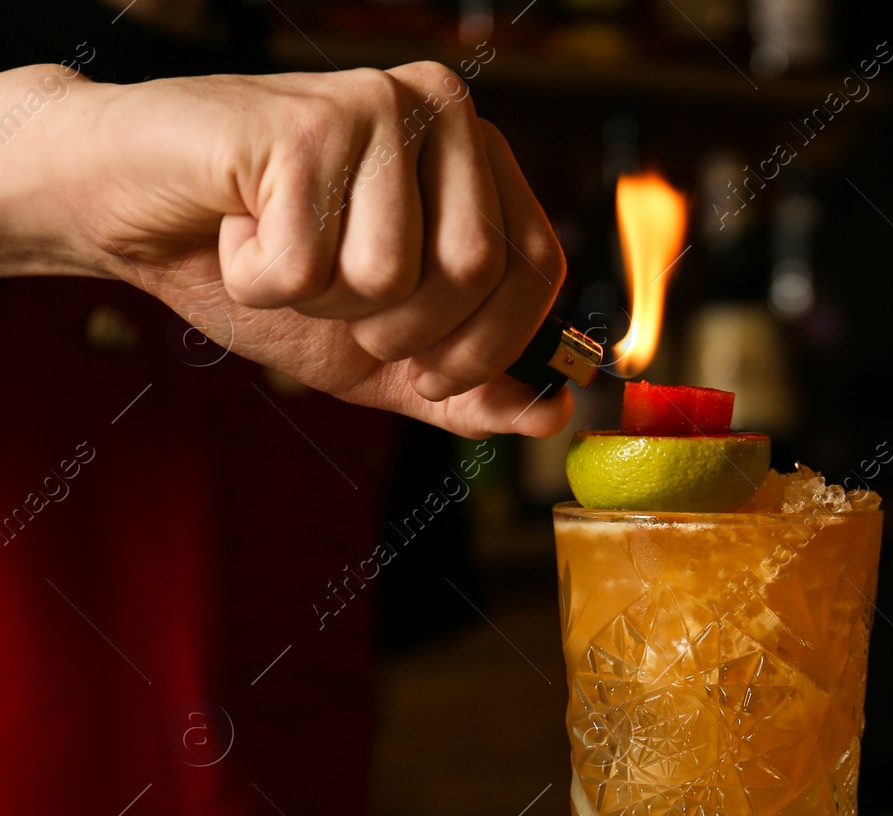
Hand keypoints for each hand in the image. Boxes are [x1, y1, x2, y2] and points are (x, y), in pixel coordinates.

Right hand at [17, 61, 569, 438]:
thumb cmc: (261, 268)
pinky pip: (307, 264)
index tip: (431, 376)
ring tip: (278, 250)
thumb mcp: (379, 351)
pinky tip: (235, 229)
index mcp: (476, 155)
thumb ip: (467, 388)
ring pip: (389, 274)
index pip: (538, 264)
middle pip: (472, 271)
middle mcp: (439, 110)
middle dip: (396, 330)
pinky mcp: (302, 120)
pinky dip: (259, 278)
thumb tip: (550, 414)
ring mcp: (373, 106)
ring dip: (319, 302)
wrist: (124, 207)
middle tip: (334, 302)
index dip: (492, 346)